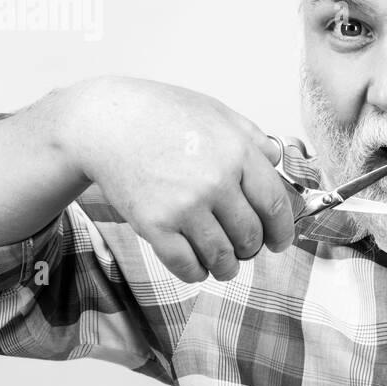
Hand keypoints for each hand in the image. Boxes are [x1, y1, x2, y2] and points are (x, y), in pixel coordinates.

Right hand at [58, 76, 296, 281]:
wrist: (104, 122)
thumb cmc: (160, 114)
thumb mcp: (216, 113)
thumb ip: (251, 137)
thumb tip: (276, 160)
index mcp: (237, 153)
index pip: (274, 205)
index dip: (282, 231)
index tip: (280, 242)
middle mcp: (216, 182)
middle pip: (250, 235)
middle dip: (252, 248)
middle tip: (245, 249)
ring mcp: (185, 206)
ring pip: (221, 256)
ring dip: (226, 267)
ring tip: (224, 264)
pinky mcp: (154, 225)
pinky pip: (186, 265)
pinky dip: (197, 272)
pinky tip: (198, 267)